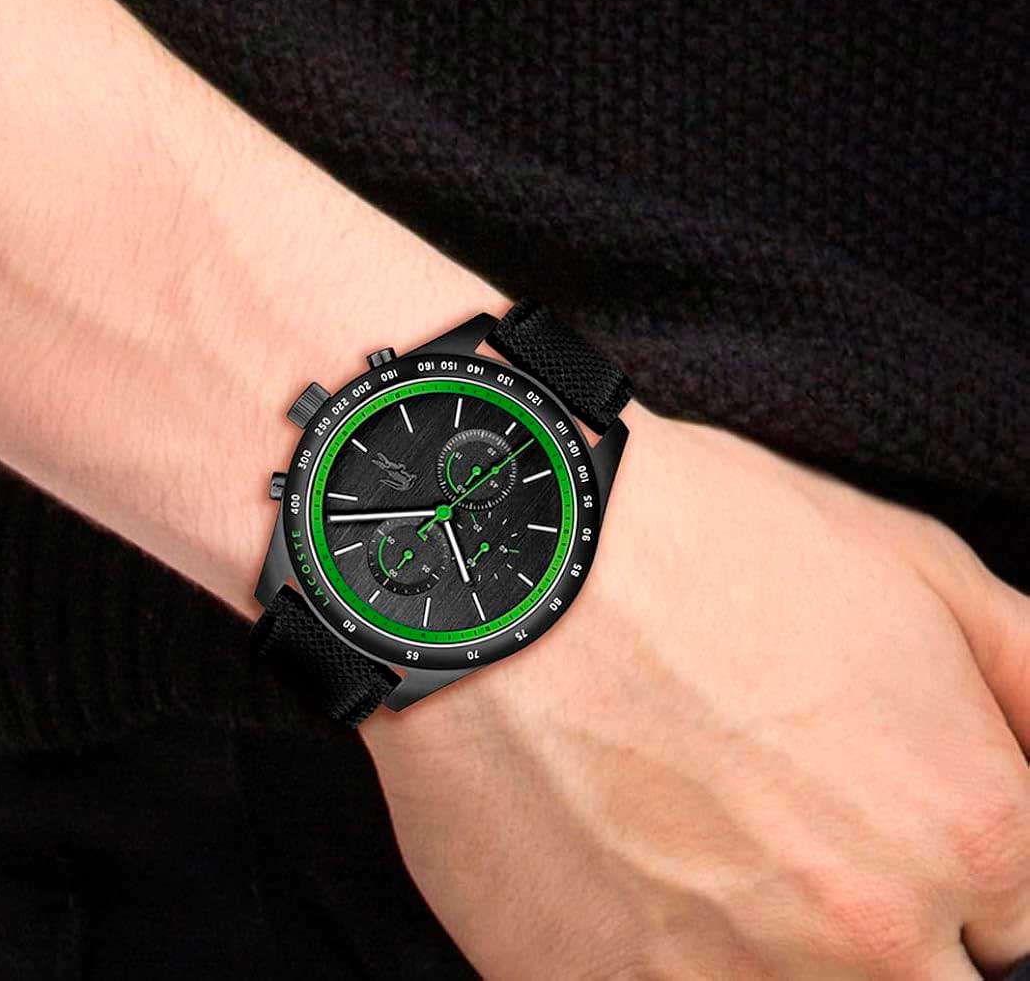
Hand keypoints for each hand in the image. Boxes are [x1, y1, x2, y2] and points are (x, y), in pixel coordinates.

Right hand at [362, 403, 1029, 978]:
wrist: (500, 555)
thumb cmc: (692, 539)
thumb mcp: (907, 561)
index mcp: (966, 826)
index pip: (1027, 928)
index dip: (968, 881)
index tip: (901, 840)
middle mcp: (868, 932)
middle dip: (886, 928)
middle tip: (793, 841)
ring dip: (781, 955)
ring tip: (710, 856)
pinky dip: (677, 964)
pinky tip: (642, 878)